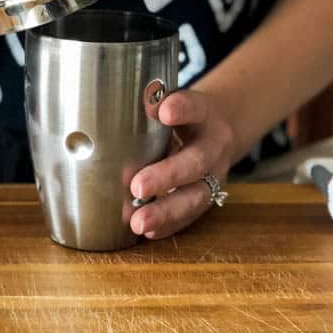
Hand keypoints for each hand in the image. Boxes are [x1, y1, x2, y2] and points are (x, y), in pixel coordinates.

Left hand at [129, 88, 234, 239]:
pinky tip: (148, 232)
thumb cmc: (181, 115)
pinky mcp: (208, 197)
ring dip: (166, 212)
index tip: (164, 111)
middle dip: (167, 176)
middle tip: (137, 186)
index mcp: (204, 114)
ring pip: (196, 196)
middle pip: (196, 161)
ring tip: (138, 223)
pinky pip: (191, 216)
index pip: (195, 107)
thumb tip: (115, 105)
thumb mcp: (173, 101)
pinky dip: (170, 225)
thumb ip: (151, 103)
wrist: (217, 129)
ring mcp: (214, 175)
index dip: (182, 109)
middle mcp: (213, 146)